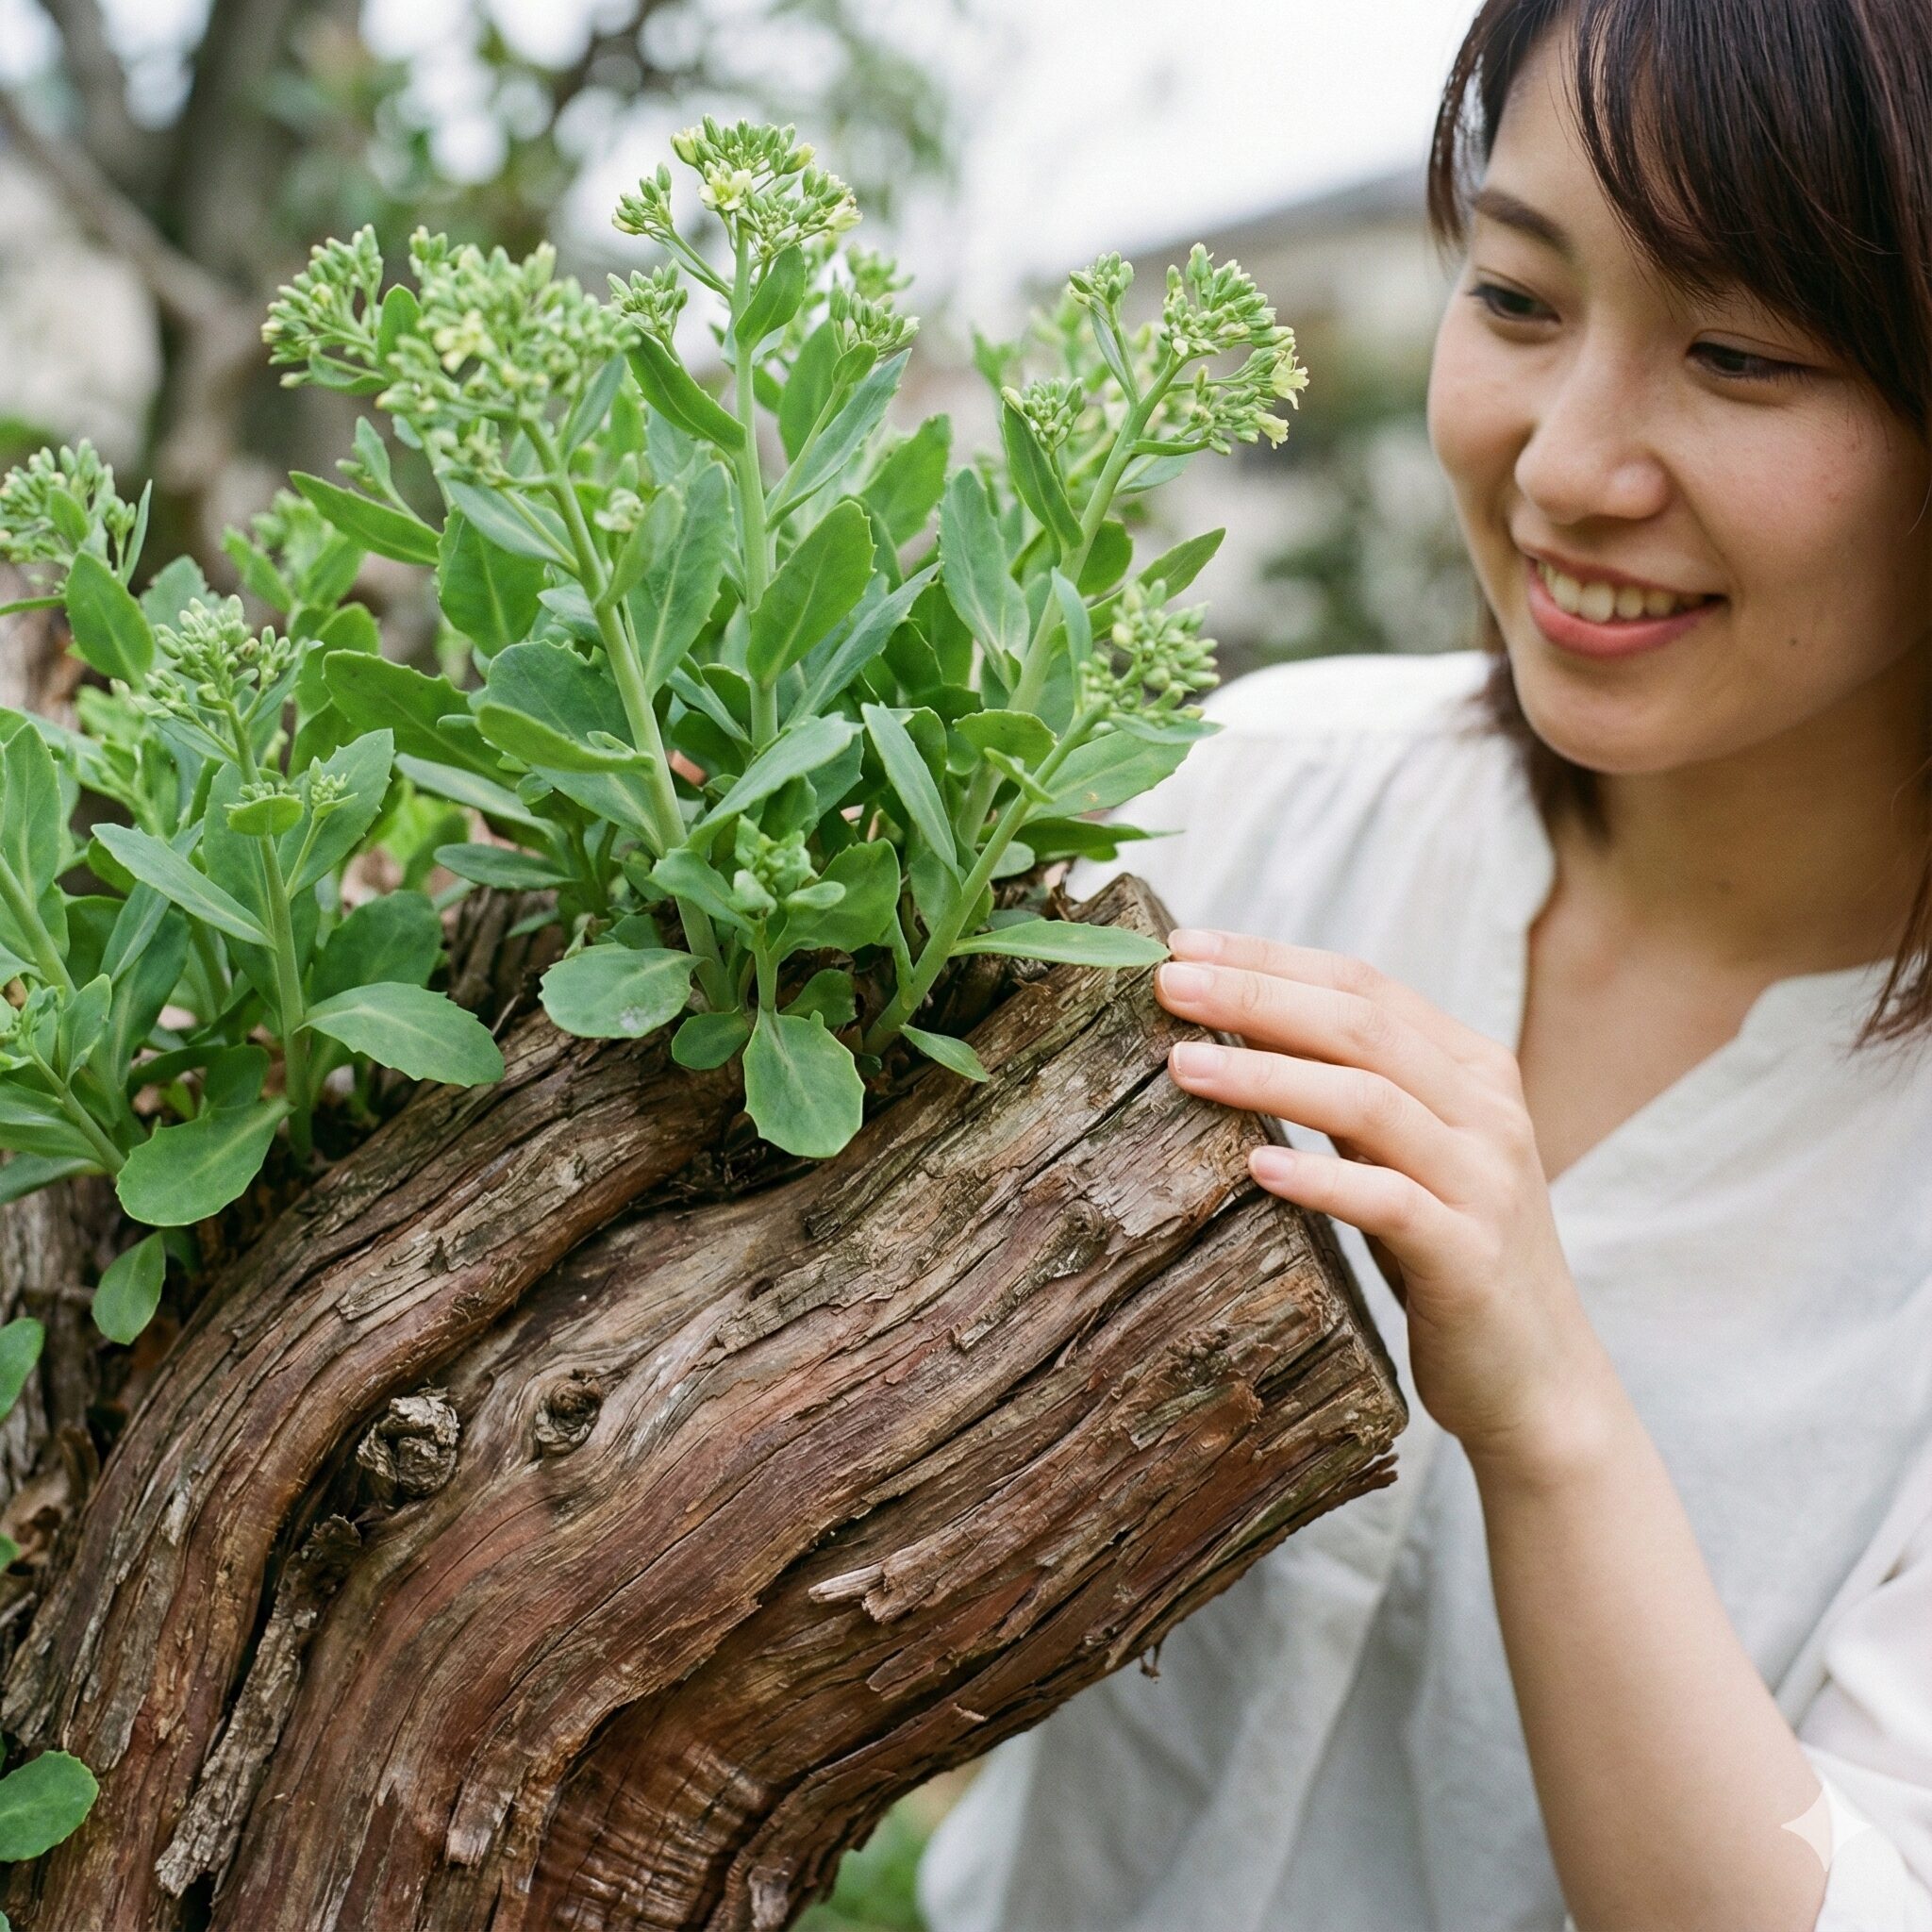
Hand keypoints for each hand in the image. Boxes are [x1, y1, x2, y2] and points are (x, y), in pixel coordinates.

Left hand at [1153, 927, 1616, 1475]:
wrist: (1536, 1378)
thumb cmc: (1444, 1253)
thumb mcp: (1401, 1155)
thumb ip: (1349, 1089)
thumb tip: (1237, 1025)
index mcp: (1472, 1068)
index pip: (1363, 985)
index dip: (1271, 959)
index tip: (1183, 947)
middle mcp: (1488, 1110)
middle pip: (1361, 1027)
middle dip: (1257, 997)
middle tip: (1169, 986)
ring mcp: (1484, 1182)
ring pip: (1369, 1101)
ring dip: (1268, 1077)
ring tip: (1184, 1065)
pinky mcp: (1471, 1257)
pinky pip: (1389, 1203)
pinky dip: (1321, 1179)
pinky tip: (1257, 1170)